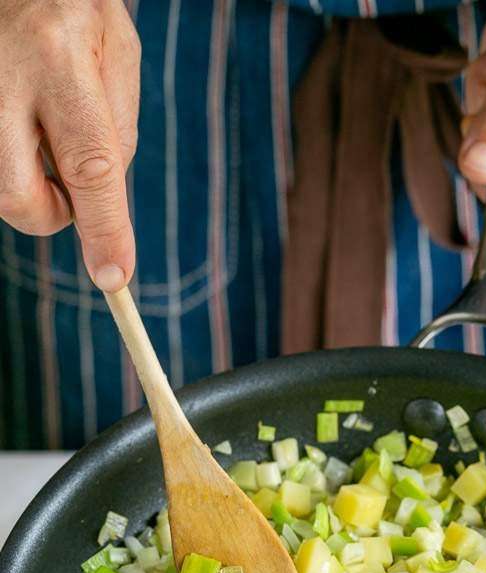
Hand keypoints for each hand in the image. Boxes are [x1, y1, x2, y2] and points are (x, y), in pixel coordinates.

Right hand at [0, 0, 139, 290]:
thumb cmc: (74, 4)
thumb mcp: (117, 50)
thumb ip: (118, 129)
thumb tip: (106, 201)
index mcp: (60, 57)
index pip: (90, 166)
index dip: (103, 229)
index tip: (115, 277)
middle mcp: (2, 75)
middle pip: (16, 194)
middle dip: (48, 215)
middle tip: (69, 192)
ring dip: (27, 184)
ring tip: (44, 134)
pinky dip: (9, 160)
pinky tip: (20, 122)